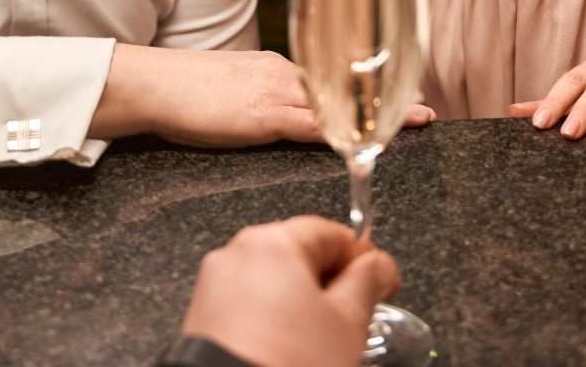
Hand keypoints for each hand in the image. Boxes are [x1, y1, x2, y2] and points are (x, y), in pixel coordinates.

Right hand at [94, 47, 433, 147]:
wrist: (156, 84)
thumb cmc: (185, 88)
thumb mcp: (234, 84)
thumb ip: (263, 92)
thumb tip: (283, 107)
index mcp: (278, 66)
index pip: (331, 76)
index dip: (368, 87)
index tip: (399, 91)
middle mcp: (285, 73)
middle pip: (345, 86)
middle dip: (386, 98)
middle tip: (425, 110)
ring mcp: (277, 92)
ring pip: (340, 104)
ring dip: (379, 113)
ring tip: (417, 120)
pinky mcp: (265, 115)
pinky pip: (313, 125)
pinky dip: (344, 131)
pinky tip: (367, 140)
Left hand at [181, 216, 400, 366]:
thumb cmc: (287, 362)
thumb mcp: (348, 322)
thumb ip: (369, 282)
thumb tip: (379, 265)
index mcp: (271, 242)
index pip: (332, 232)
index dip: (365, 258)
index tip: (383, 282)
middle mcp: (235, 255)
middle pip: (300, 255)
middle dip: (331, 284)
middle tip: (356, 318)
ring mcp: (214, 287)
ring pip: (274, 283)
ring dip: (302, 305)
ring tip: (322, 342)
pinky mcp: (203, 319)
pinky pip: (249, 307)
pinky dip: (273, 321)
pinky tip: (290, 349)